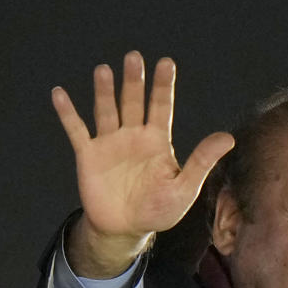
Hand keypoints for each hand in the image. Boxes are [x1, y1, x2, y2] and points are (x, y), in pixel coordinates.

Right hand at [52, 51, 233, 276]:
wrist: (126, 229)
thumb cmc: (158, 209)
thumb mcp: (184, 187)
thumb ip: (202, 161)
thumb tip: (228, 138)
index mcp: (157, 141)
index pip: (161, 106)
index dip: (163, 85)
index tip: (166, 63)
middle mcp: (133, 135)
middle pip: (134, 102)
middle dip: (134, 81)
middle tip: (134, 57)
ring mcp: (109, 143)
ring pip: (107, 110)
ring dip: (104, 91)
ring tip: (104, 70)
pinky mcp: (88, 155)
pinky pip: (76, 130)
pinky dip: (67, 112)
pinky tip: (59, 93)